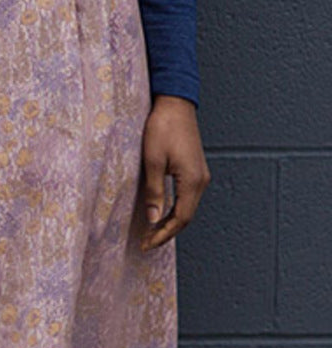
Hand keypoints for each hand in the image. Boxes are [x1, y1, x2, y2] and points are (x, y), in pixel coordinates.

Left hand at [140, 95, 210, 251]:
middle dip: (166, 233)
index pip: (180, 219)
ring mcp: (200, 175)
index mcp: (192, 181)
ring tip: (151, 232)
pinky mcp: (195, 170)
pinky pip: (187, 198)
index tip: (146, 244)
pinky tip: (161, 214)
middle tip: (146, 242)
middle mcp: (201, 180)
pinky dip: (174, 210)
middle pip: (186, 217)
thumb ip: (154, 192)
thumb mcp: (152, 161)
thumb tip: (153, 219)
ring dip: (170, 223)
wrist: (175, 102)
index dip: (163, 235)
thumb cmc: (162, 127)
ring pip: (187, 209)